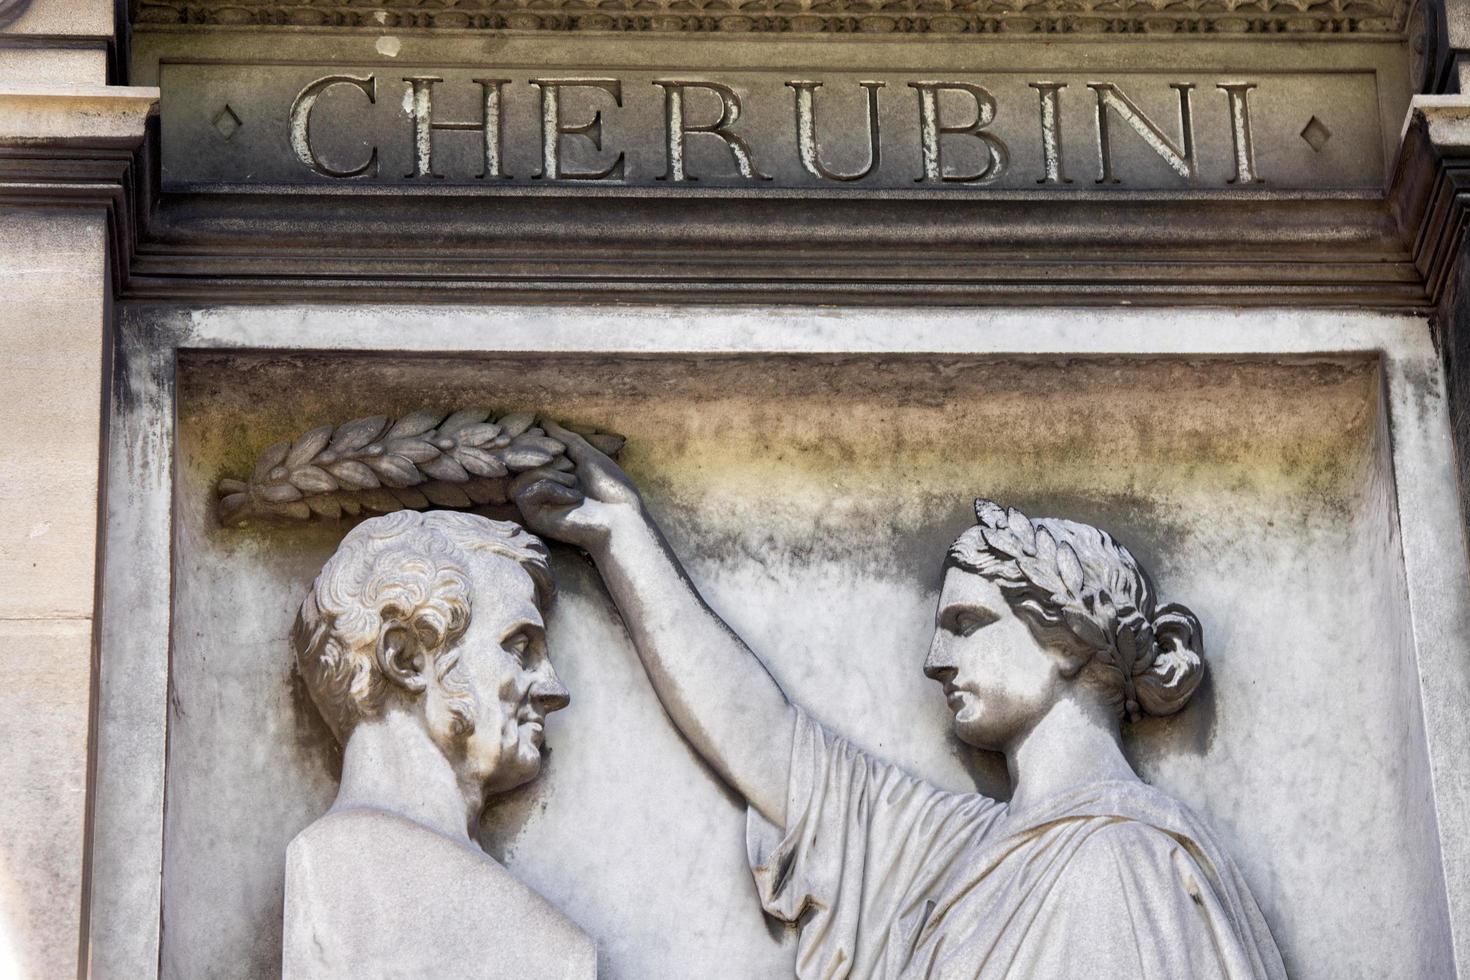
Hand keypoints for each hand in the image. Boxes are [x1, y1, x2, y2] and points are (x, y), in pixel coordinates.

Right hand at [512, 418, 642, 552]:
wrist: (621, 518)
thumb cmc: (611, 489)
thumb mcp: (588, 455)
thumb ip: (565, 439)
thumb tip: (544, 421)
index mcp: (553, 472)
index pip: (528, 449)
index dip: (536, 440)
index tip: (560, 446)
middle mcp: (540, 488)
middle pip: (517, 460)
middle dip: (540, 453)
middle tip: (569, 462)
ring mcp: (536, 504)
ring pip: (521, 476)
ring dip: (550, 473)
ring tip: (574, 483)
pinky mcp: (534, 518)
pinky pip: (526, 493)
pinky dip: (551, 488)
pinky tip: (573, 498)